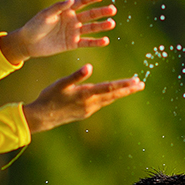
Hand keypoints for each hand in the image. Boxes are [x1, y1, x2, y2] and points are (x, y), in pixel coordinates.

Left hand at [0, 0, 117, 62]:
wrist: (29, 43)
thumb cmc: (35, 25)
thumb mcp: (46, 14)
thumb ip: (59, 7)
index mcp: (66, 10)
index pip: (81, 2)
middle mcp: (72, 20)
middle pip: (90, 15)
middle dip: (101, 12)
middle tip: (113, 10)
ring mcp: (73, 32)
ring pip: (91, 28)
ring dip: (102, 26)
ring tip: (112, 24)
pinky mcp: (72, 44)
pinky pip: (87, 42)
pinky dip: (96, 42)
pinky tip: (105, 40)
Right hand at [20, 65, 144, 133]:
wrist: (42, 117)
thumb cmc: (49, 96)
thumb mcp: (61, 83)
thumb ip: (76, 75)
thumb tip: (89, 67)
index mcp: (86, 94)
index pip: (109, 88)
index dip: (124, 84)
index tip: (136, 81)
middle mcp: (90, 104)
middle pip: (113, 95)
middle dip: (128, 89)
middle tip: (142, 84)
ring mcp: (89, 110)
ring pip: (109, 100)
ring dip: (121, 93)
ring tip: (132, 87)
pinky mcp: (86, 112)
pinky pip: (102, 103)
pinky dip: (111, 97)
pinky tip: (114, 94)